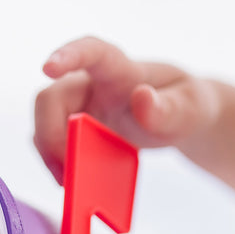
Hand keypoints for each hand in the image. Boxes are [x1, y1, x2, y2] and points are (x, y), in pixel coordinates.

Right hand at [34, 36, 218, 182]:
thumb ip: (168, 109)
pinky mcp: (77, 129)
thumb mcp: (189, 109)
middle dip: (49, 135)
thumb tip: (141, 99)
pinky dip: (57, 163)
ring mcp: (81, 107)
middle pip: (51, 99)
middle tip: (66, 170)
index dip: (67, 56)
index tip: (48, 68)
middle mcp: (92, 84)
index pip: (91, 51)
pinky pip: (53, 143)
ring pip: (45, 124)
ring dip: (49, 154)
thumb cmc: (185, 106)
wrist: (180, 119)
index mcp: (120, 70)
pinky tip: (70, 180)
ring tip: (67, 182)